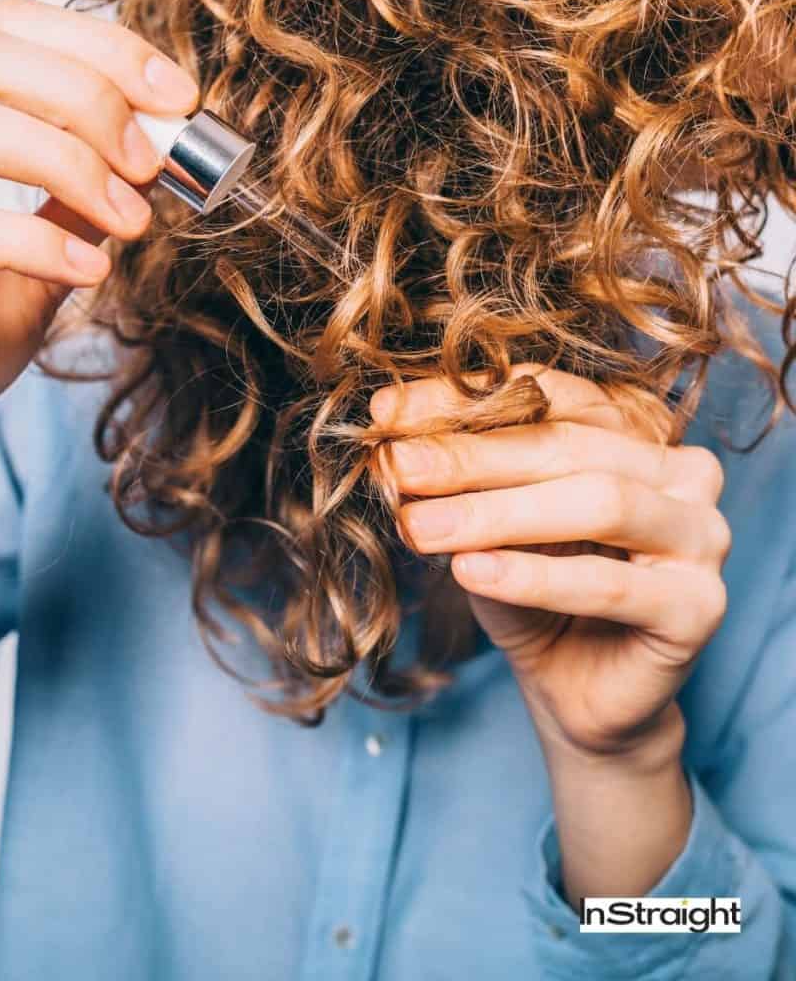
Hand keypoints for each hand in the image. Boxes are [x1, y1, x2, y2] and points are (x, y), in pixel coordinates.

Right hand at [0, 0, 197, 513]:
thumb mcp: (46, 265)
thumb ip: (85, 205)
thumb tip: (155, 153)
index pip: (1, 33)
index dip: (96, 48)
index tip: (179, 97)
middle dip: (83, 95)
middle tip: (155, 161)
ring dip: (61, 160)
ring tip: (129, 219)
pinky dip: (27, 240)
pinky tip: (85, 269)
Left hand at [372, 365, 730, 763]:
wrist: (577, 693)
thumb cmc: (533, 598)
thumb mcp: (489, 528)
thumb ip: (462, 483)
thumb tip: (396, 443)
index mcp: (634, 435)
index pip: (549, 396)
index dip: (464, 400)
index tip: (386, 413)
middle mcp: (682, 473)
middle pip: (568, 446)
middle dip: (471, 456)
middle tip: (397, 467)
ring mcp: (703, 536)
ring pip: (597, 502)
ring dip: (496, 513)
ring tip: (419, 526)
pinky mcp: (701, 606)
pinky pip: (609, 583)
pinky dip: (533, 576)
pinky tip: (471, 572)